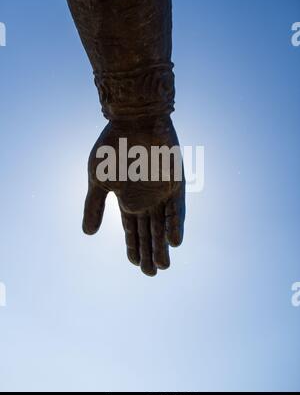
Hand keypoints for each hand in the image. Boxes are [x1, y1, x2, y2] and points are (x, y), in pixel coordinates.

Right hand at [82, 116, 184, 275]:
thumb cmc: (113, 148)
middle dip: (149, 252)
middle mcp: (146, 199)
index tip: (135, 265)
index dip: (133, 246)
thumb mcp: (99, 181)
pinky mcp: (175, 183)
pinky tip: (174, 241)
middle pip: (149, 232)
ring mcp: (162, 192)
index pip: (132, 229)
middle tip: (152, 274)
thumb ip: (94, 206)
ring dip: (163, 245)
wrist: (133, 121)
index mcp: (128, 199)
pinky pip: (176, 208)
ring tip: (164, 266)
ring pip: (163, 225)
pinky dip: (175, 224)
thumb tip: (88, 234)